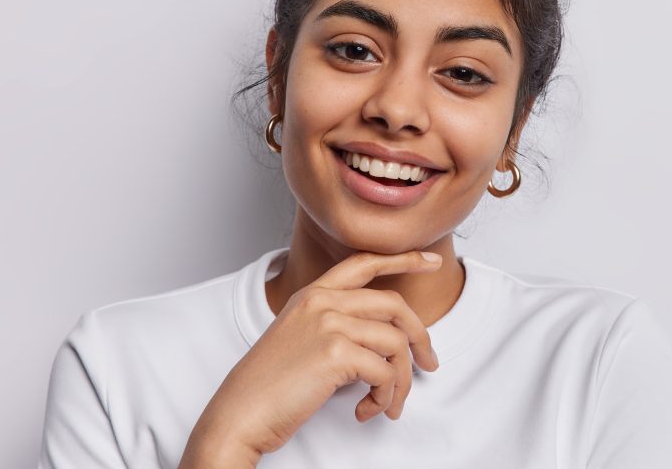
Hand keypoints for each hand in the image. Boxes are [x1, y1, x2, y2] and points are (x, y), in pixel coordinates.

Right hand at [178, 250, 442, 466]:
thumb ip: (334, 325)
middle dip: (421, 337)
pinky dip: (384, 397)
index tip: (431, 261)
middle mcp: (322, 301)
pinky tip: (366, 411)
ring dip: (401, 381)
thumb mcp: (299, 338)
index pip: (365, 263)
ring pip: (396, 342)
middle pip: (394, 305)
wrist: (240, 412)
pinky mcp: (336, 352)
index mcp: (313, 294)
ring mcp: (329, 323)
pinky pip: (384, 372)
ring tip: (388, 404)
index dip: (403, 259)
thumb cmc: (269, 385)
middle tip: (429, 364)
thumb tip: (383, 339)